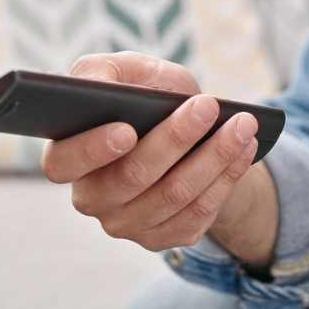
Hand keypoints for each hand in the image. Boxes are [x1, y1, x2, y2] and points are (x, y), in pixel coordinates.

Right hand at [41, 52, 271, 257]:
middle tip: (208, 106)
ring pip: (173, 195)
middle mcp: (91, 198)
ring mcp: (125, 224)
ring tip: (242, 125)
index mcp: (68, 157)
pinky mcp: (161, 238)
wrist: (189, 132)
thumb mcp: (127, 73)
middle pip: (132, 177)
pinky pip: (197, 213)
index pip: (63, 163)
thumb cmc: (147, 98)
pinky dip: (226, 177)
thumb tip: (93, 85)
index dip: (93, 149)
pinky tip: (245, 150)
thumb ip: (101, 71)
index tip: (128, 128)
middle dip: (175, 138)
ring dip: (214, 156)